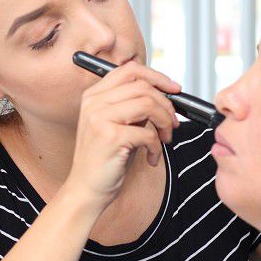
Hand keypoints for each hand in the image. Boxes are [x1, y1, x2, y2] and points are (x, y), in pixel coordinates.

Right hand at [66, 61, 180, 210]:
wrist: (86, 190)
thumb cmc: (106, 159)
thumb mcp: (118, 125)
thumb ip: (134, 106)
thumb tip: (165, 95)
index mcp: (94, 95)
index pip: (130, 70)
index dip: (157, 76)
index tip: (174, 90)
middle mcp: (94, 102)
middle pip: (143, 86)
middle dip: (166, 105)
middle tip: (173, 124)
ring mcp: (100, 118)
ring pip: (148, 104)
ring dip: (165, 123)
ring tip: (164, 140)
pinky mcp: (110, 137)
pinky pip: (148, 133)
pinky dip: (157, 147)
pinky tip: (151, 158)